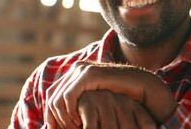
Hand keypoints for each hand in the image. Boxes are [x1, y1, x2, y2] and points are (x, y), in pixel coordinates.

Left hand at [45, 61, 176, 127]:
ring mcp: (82, 70)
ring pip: (57, 97)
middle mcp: (76, 68)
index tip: (55, 128)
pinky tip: (79, 121)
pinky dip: (70, 112)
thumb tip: (60, 116)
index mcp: (76, 72)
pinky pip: (68, 96)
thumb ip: (81, 101)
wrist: (140, 85)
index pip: (52, 93)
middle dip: (54, 117)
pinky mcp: (89, 75)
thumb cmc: (121, 95)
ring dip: (63, 117)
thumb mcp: (96, 99)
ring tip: (74, 127)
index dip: (50, 113)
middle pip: (51, 96)